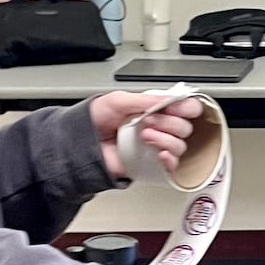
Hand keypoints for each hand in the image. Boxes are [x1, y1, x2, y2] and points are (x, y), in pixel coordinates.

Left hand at [88, 91, 202, 181]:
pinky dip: (169, 158)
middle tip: (149, 120)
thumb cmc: (94, 121)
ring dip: (165, 139)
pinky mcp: (151, 165)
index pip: (184, 107)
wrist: (79, 143)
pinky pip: (172, 165)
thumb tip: (171, 98)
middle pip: (184, 127)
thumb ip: (146, 99)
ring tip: (144, 136)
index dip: (185, 107)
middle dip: (169, 122)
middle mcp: (158, 128)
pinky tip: (159, 153)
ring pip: (179, 145)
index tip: (176, 107)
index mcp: (153, 110)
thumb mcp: (118, 100)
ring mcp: (155, 147)